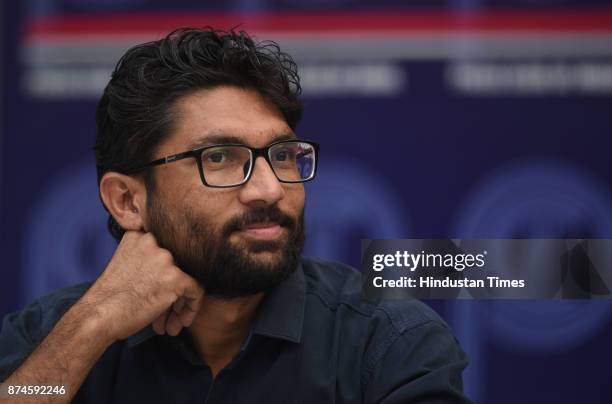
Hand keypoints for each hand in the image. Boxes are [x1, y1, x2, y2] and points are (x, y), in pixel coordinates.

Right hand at [82, 231, 203, 340]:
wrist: (98, 316)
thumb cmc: (109, 298)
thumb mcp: (125, 263)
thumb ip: (148, 259)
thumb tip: (175, 271)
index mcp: (140, 236)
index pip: (169, 251)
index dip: (169, 272)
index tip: (164, 289)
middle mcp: (154, 242)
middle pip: (179, 266)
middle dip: (175, 291)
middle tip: (169, 311)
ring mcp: (165, 258)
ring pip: (188, 278)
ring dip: (181, 303)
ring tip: (172, 322)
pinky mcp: (175, 277)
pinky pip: (196, 290)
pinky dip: (191, 307)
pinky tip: (180, 322)